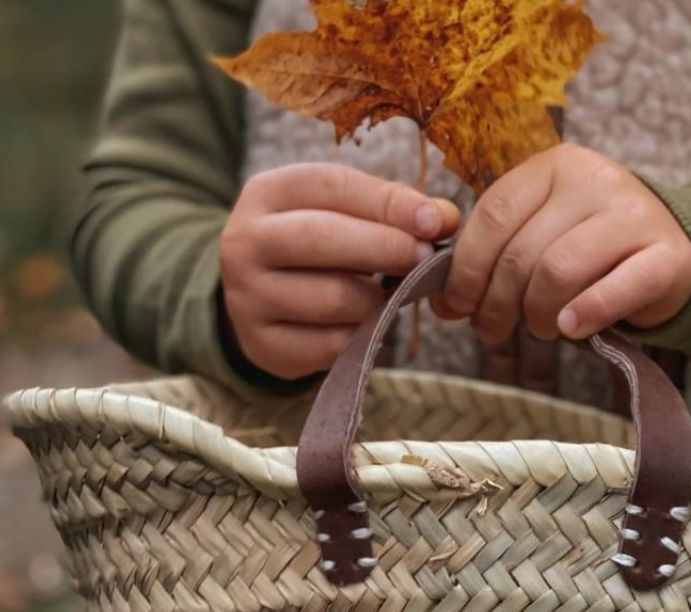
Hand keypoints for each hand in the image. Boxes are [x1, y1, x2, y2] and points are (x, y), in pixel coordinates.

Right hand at [220, 163, 459, 378]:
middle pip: (324, 237)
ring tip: (387, 294)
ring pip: (334, 298)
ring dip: (377, 299)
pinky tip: (365, 324)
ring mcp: (249, 297)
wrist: (260, 304)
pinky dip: (362, 335)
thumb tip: (446, 219)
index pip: (332, 186)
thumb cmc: (315, 252)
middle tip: (424, 258)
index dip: (389, 203)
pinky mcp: (265, 346)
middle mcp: (245, 242)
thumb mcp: (341, 215)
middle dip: (386, 247)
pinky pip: (333, 344)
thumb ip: (391, 210)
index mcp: (265, 194)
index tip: (435, 221)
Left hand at [434, 145, 690, 343]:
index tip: (456, 306)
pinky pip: (614, 290)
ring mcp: (633, 215)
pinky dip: (585, 315)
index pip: (493, 216)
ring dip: (539, 315)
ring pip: (559, 271)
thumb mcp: (541, 236)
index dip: (465, 269)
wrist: (673, 252)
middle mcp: (593, 180)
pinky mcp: (666, 256)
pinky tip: (572, 328)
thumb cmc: (593, 251)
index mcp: (553, 167)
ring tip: (541, 329)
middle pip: (522, 252)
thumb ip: (495, 258)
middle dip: (497, 303)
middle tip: (493, 331)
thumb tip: (443, 303)